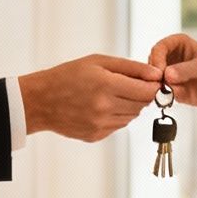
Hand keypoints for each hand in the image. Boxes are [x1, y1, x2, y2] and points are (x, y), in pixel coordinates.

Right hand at [18, 54, 162, 141]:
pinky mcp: (96, 136)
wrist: (40, 101)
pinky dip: (117, 116)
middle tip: (128, 85)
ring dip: (129, 105)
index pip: (147, 91)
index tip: (151, 81)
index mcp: (106, 85)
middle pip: (142, 105)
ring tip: (111, 95)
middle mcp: (105, 108)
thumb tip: (157, 75)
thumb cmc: (68, 76)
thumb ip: (131, 67)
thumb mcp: (98, 61)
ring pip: (132, 116)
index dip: (153, 85)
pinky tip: (101, 107)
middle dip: (141, 94)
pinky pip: (119, 126)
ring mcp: (100, 125)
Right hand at [147, 33, 196, 108]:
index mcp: (177, 43)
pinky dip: (162, 97)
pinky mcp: (169, 89)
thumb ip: (187, 70)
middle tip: (162, 86)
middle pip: (151, 64)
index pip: (159, 48)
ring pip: (152, 80)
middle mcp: (169, 57)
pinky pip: (160, 93)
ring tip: (168, 94)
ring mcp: (167, 74)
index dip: (157, 59)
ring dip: (156, 88)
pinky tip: (169, 99)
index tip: (160, 73)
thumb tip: (167, 75)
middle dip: (154, 76)